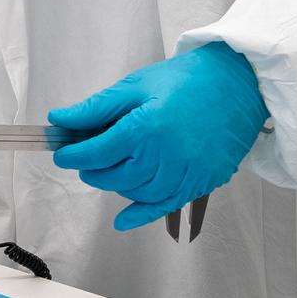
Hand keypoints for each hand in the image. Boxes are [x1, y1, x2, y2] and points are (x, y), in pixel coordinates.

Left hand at [48, 41, 267, 230]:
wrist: (237, 82)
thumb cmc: (185, 78)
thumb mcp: (134, 85)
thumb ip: (95, 108)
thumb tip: (59, 119)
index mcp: (146, 128)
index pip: (97, 152)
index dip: (73, 154)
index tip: (61, 153)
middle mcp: (167, 156)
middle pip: (115, 176)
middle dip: (92, 169)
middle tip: (83, 158)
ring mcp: (188, 172)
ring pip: (138, 192)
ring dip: (115, 185)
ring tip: (105, 170)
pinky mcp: (203, 181)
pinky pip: (167, 205)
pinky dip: (142, 214)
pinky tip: (123, 219)